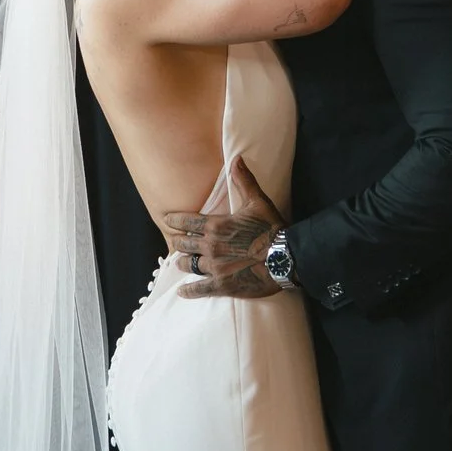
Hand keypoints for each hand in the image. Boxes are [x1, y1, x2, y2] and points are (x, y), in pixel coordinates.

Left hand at [161, 159, 287, 297]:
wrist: (284, 258)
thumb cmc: (272, 229)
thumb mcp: (258, 202)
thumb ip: (244, 181)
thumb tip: (237, 159)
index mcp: (216, 225)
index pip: (187, 222)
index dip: (175, 221)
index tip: (167, 220)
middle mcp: (210, 246)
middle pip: (184, 244)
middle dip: (178, 242)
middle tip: (176, 243)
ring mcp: (215, 267)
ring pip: (189, 265)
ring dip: (183, 263)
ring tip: (180, 263)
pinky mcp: (222, 285)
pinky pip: (199, 289)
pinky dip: (189, 291)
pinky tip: (182, 292)